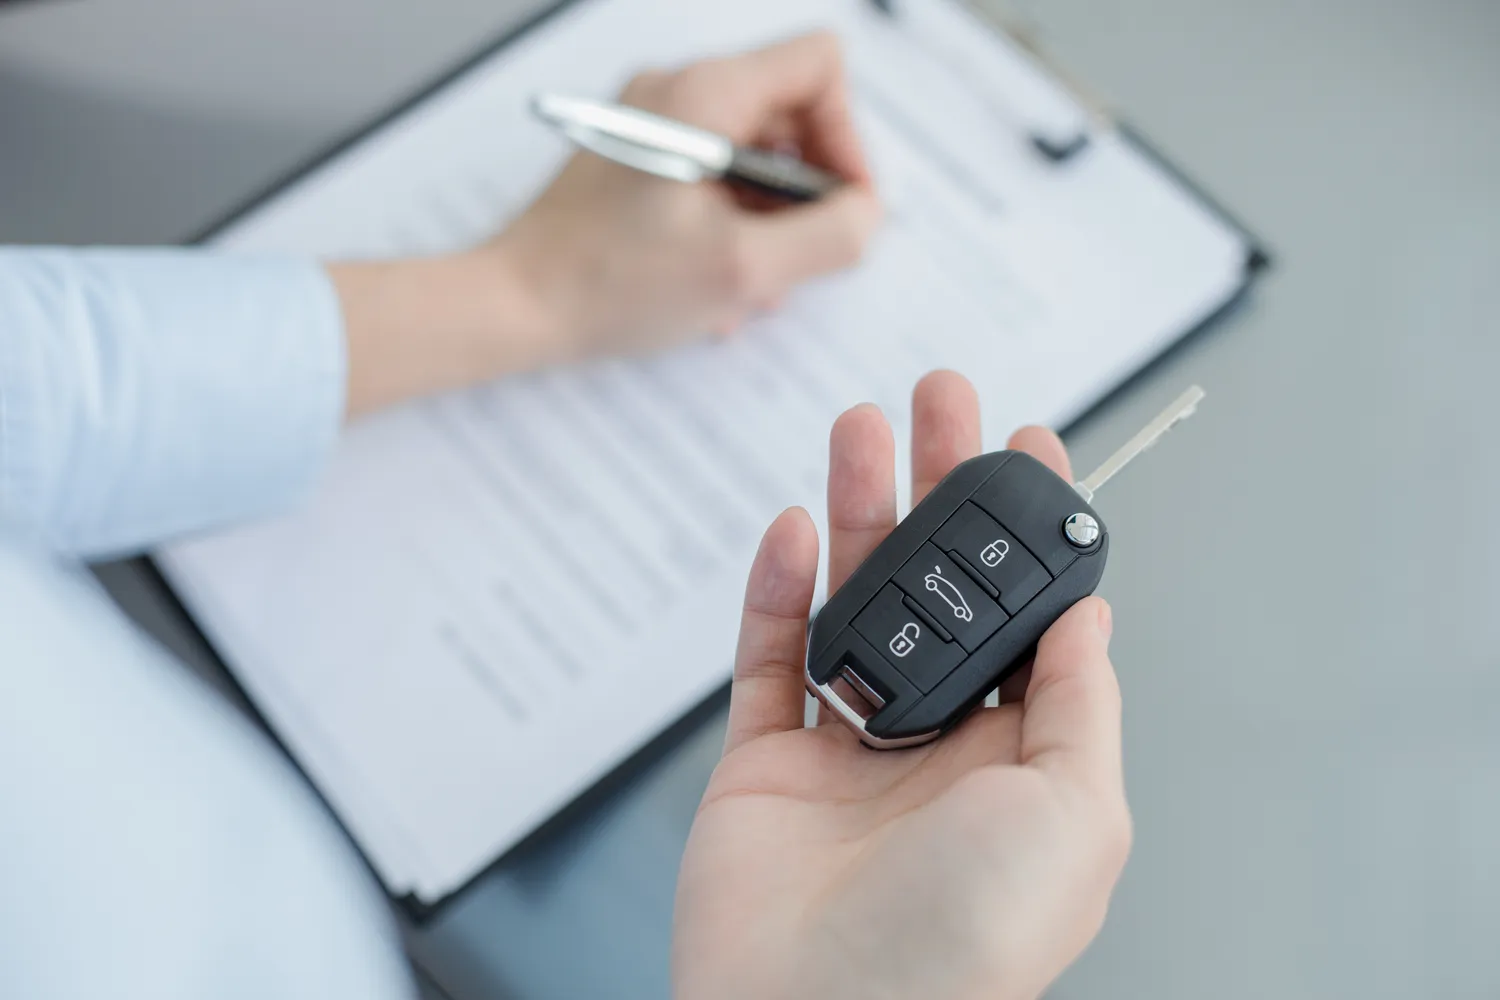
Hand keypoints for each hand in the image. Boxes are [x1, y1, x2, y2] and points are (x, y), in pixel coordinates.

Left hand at [332, 31, 877, 416]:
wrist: (514, 304)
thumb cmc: (608, 284)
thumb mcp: (743, 271)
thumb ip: (828, 237)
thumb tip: (866, 216)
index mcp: (705, 95)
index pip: (819, 66)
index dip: (847, 137)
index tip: (840, 205)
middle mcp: (678, 92)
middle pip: (791, 110)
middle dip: (808, 189)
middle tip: (800, 255)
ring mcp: (654, 123)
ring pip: (755, 150)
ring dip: (772, 216)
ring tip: (756, 281)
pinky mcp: (638, 159)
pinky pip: (714, 175)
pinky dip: (733, 223)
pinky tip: (720, 281)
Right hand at [672, 371, 1131, 999]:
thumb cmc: (963, 944)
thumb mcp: (1075, 816)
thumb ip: (1081, 703)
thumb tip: (1089, 611)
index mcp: (1021, 758)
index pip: (1029, 615)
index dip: (1029, 528)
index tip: (1027, 443)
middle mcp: (937, 746)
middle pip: (939, 588)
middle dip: (940, 489)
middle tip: (937, 400)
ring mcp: (845, 752)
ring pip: (853, 604)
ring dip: (857, 512)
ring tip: (860, 425)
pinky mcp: (764, 765)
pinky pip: (768, 658)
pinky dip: (776, 589)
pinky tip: (792, 527)